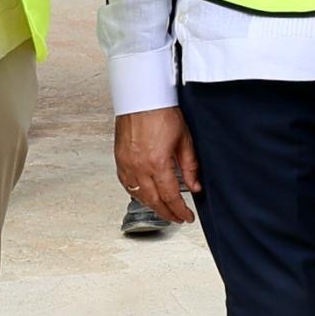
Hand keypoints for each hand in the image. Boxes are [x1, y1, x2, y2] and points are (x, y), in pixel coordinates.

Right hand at [115, 107, 199, 223]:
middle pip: (154, 201)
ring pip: (138, 195)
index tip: (186, 217)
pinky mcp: (119, 159)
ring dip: (152, 206)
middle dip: (167, 213)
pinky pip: (126, 184)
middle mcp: (139, 167)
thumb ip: (190, 166)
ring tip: (163, 209)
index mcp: (157, 163)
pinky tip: (143, 194)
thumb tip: (195, 185)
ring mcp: (127, 164)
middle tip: (176, 218)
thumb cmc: (161, 112)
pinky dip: (136, 193)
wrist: (141, 97)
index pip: (170, 197)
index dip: (180, 210)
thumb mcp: (184, 139)